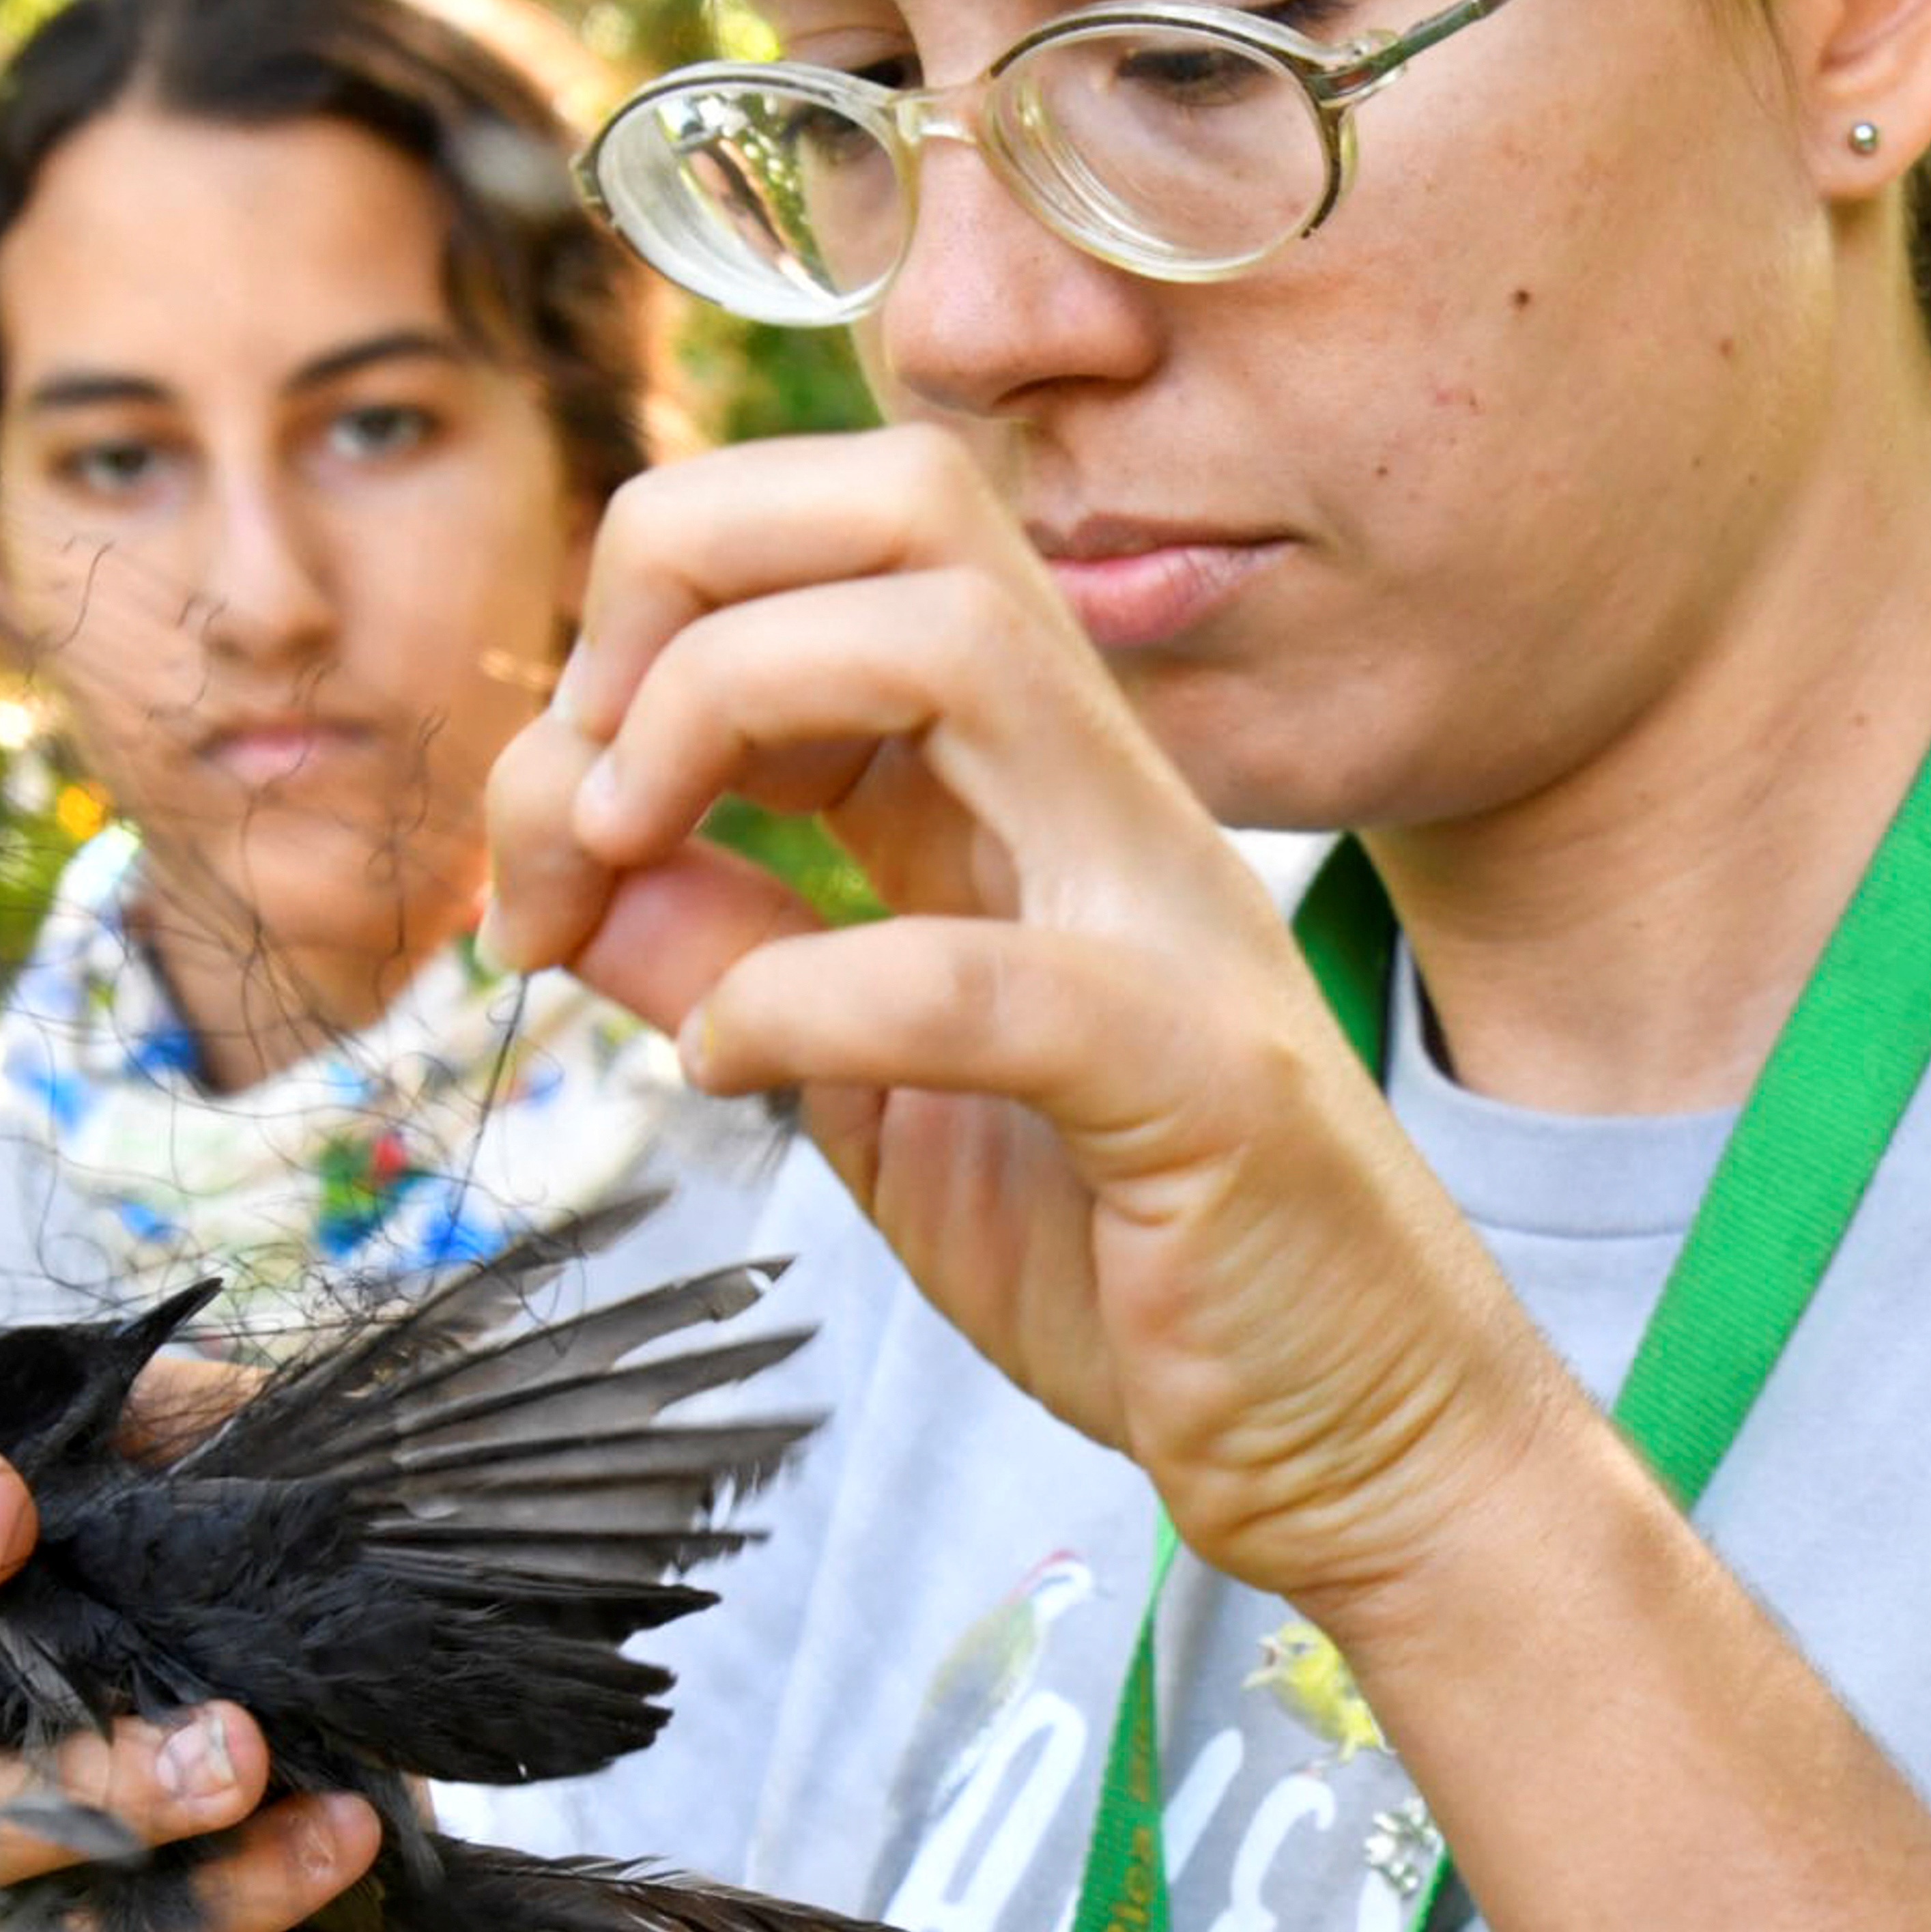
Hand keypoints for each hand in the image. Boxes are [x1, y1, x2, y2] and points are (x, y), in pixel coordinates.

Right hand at [0, 1364, 379, 1931]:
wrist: (339, 1610)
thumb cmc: (232, 1494)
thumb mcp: (196, 1420)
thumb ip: (156, 1411)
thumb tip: (163, 1408)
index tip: (0, 1507)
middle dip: (74, 1767)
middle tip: (226, 1734)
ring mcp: (13, 1836)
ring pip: (15, 1878)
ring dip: (145, 1830)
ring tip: (265, 1770)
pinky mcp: (105, 1910)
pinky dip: (239, 1897)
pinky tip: (342, 1833)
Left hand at [489, 429, 1563, 1616]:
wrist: (1371, 1432)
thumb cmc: (1133, 1256)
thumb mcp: (869, 1087)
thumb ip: (728, 948)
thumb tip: (559, 849)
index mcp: (1021, 778)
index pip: (845, 534)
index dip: (651, 612)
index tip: (559, 812)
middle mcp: (1098, 795)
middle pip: (901, 499)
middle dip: (675, 575)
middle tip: (581, 790)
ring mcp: (1161, 913)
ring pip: (950, 637)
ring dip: (715, 714)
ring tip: (615, 876)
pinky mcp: (1192, 1076)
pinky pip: (975, 970)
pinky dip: (798, 997)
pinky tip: (723, 1068)